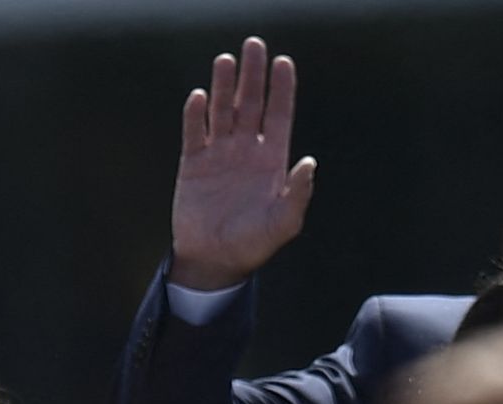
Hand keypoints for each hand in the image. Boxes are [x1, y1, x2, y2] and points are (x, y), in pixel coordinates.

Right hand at [169, 37, 316, 290]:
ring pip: (222, 111)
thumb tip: (309, 162)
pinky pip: (194, 133)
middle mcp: (246, 150)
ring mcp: (219, 155)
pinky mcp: (193, 164)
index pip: (278, 114)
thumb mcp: (283, 223)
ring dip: (224, 86)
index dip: (281, 88)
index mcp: (271, 159)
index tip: (283, 62)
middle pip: (250, 103)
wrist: (214, 261)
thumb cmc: (253, 244)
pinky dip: (196, 115)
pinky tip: (199, 97)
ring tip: (225, 60)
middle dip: (252, 75)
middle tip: (253, 45)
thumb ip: (297, 194)